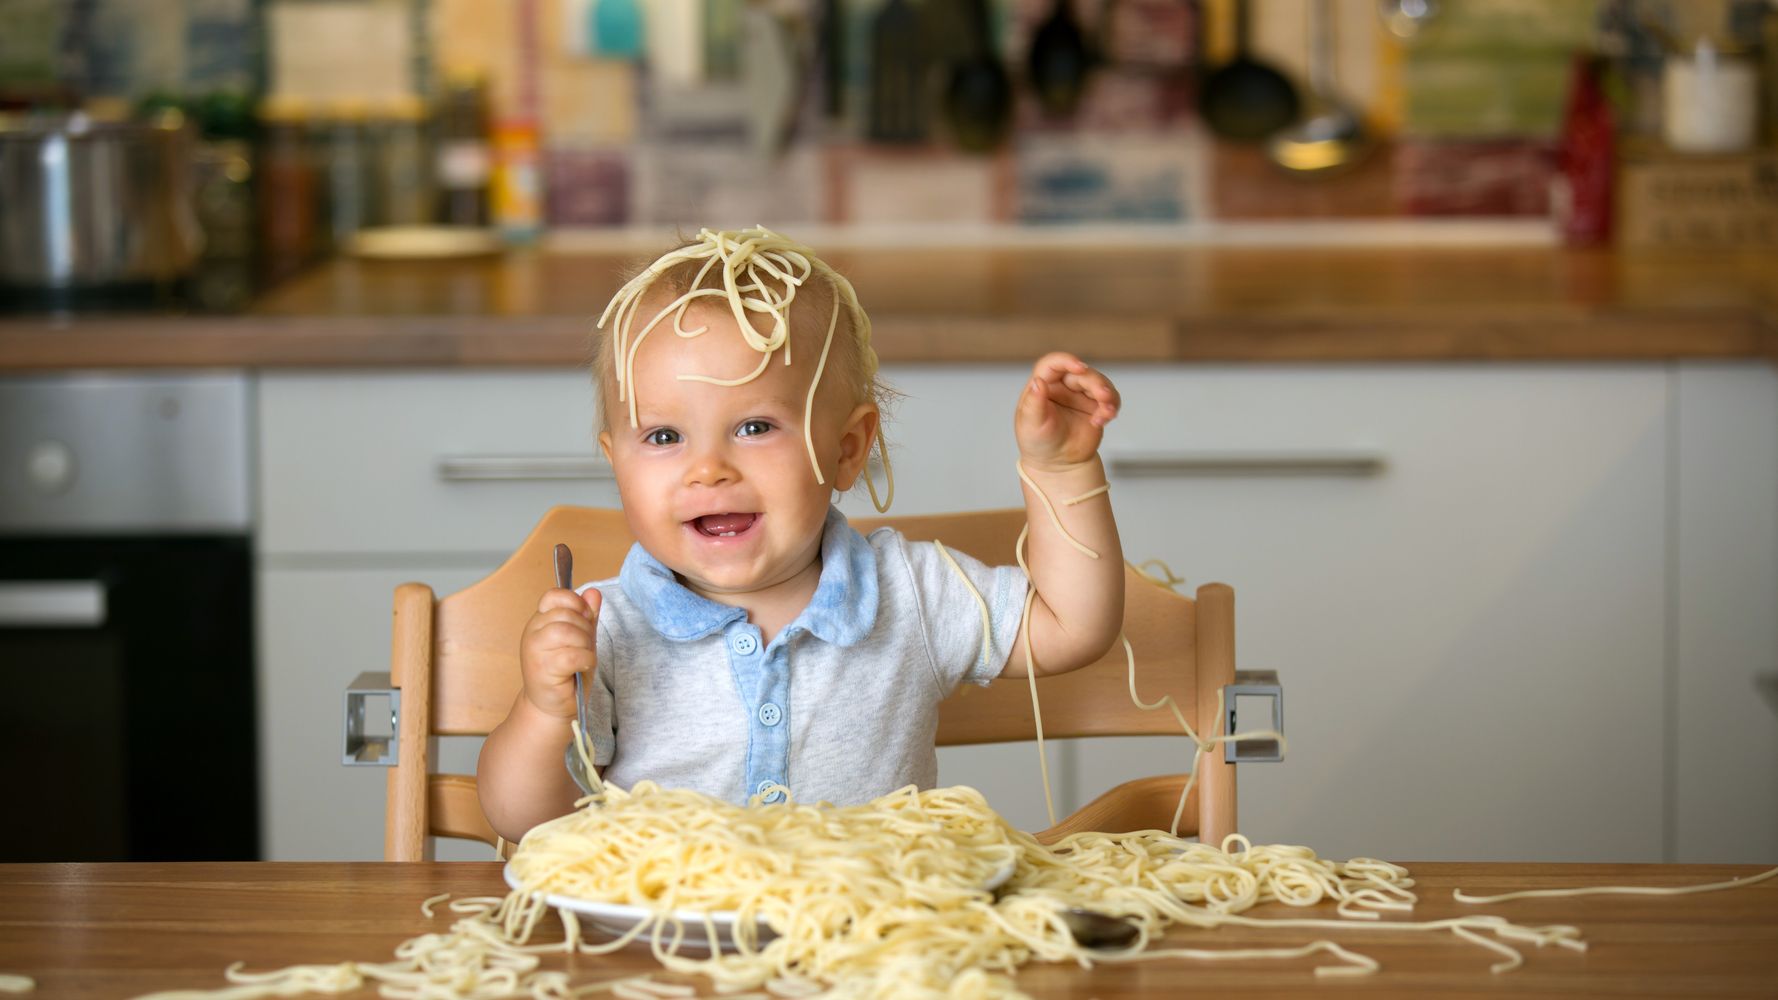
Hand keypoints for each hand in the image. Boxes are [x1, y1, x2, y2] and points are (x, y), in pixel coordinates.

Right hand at [520, 587, 600, 719]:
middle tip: (585, 646)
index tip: (585, 617)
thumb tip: (593, 593)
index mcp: (540, 621)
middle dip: (585, 629)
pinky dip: (585, 659)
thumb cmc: (566, 673)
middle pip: (565, 614)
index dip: (574, 602)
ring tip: (583, 657)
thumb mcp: (581, 640)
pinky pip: (571, 655)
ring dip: (584, 644)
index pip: (553, 596)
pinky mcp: (542, 669)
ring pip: (567, 632)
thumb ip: (586, 617)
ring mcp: (534, 651)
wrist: (551, 707)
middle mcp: (533, 633)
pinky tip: (583, 666)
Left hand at [1014, 352, 1120, 470]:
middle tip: (1104, 396)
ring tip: (1107, 412)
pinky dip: (1111, 407)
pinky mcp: (1096, 407)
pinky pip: (1110, 400)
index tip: (1079, 367)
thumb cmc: (1038, 443)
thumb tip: (1038, 382)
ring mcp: (1081, 395)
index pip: (1053, 364)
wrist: (1057, 464)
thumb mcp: (1031, 425)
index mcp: (1044, 385)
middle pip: (1083, 373)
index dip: (1067, 361)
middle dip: (1096, 383)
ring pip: (1100, 383)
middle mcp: (1063, 386)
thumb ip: (1034, 404)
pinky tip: (1103, 420)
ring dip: (1108, 395)